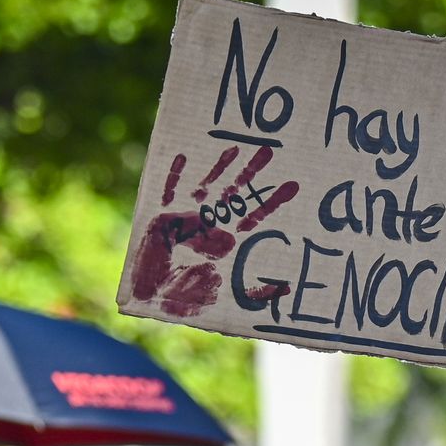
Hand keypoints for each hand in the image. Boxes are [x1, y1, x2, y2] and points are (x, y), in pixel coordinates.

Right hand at [127, 146, 298, 318]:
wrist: (153, 298)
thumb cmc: (188, 296)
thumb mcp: (232, 296)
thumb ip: (257, 294)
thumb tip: (286, 287)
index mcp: (226, 240)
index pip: (253, 216)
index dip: (271, 202)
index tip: (292, 186)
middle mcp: (209, 223)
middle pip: (235, 193)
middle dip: (251, 173)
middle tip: (271, 151)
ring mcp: (186, 217)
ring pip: (207, 186)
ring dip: (221, 167)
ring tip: (236, 147)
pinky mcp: (162, 218)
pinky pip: (168, 192)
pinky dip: (174, 176)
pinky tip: (182, 156)